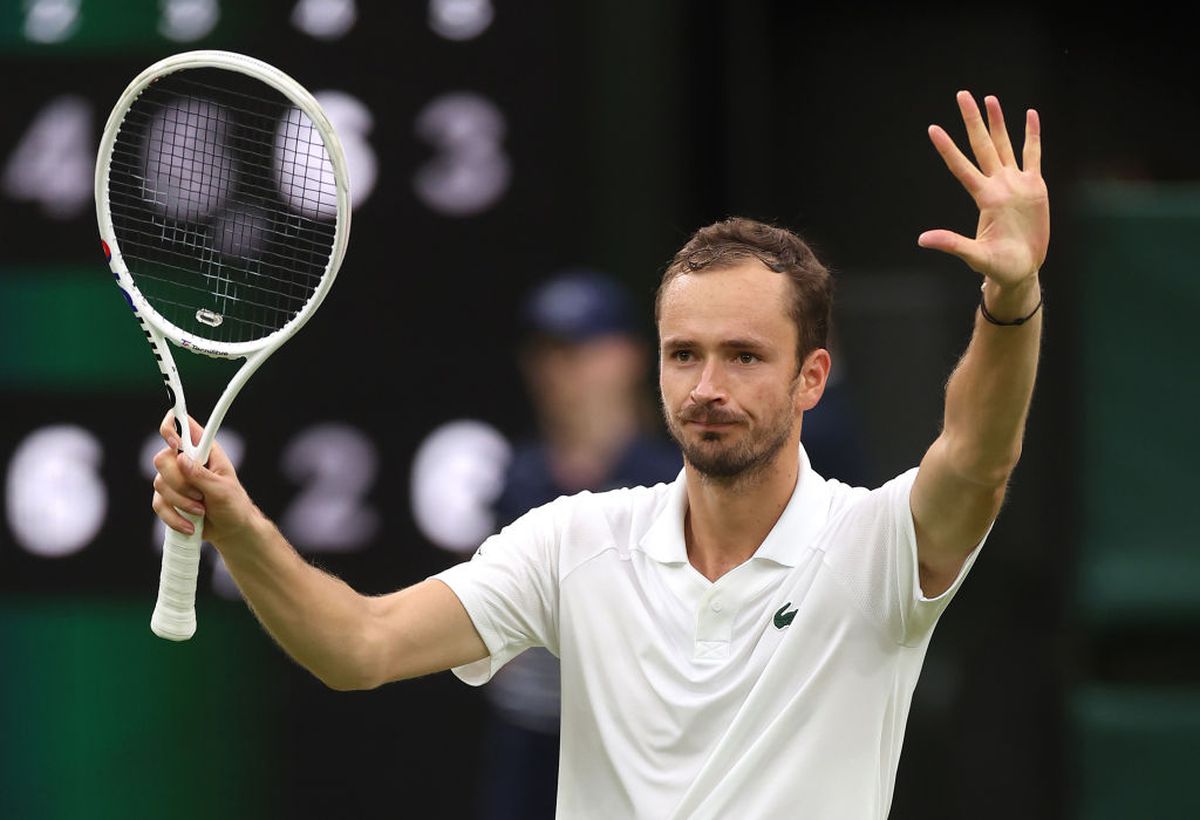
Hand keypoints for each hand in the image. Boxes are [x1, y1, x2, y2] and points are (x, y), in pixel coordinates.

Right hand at [151, 412, 259, 547]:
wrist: (231, 530)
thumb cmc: (233, 505)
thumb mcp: (222, 490)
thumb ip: (201, 475)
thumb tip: (180, 459)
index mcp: (205, 451)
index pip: (183, 425)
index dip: (172, 426)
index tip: (175, 444)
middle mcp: (187, 461)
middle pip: (162, 459)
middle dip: (179, 482)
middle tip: (200, 495)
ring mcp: (175, 480)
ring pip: (159, 484)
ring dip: (180, 502)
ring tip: (201, 510)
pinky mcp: (168, 499)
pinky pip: (158, 504)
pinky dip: (173, 517)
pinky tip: (190, 525)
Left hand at [919, 91, 1048, 290]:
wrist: (1021, 270)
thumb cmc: (998, 266)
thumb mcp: (975, 256)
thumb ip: (952, 244)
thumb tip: (922, 239)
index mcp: (984, 198)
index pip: (961, 167)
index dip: (947, 148)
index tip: (933, 128)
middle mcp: (998, 186)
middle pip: (982, 145)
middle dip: (972, 120)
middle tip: (962, 95)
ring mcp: (1016, 184)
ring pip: (1005, 145)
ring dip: (997, 122)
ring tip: (989, 98)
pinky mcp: (1034, 187)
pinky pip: (1032, 155)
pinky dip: (1032, 136)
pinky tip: (1030, 115)